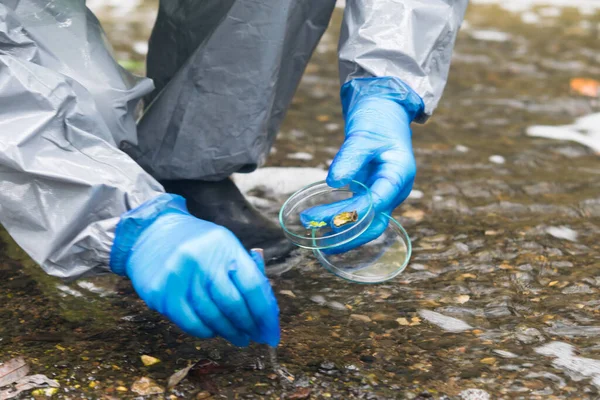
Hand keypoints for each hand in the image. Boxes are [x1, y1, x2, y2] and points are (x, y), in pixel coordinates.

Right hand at [112, 195, 278, 346]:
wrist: (152, 232)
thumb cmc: (197, 243)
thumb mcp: (225, 245)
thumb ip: (246, 271)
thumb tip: (266, 311)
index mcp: (225, 246)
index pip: (253, 286)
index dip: (266, 314)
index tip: (272, 331)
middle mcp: (202, 260)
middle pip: (234, 304)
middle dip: (249, 326)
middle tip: (255, 336)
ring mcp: (180, 277)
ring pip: (212, 316)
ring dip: (229, 332)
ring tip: (238, 337)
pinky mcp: (161, 293)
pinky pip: (189, 322)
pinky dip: (205, 331)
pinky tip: (214, 332)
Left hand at [303, 77, 422, 252]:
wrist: (385, 111)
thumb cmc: (377, 120)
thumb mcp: (363, 135)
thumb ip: (350, 158)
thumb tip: (333, 182)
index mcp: (399, 175)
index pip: (378, 202)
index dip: (356, 214)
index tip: (332, 220)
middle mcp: (395, 190)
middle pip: (375, 223)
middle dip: (348, 234)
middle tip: (319, 237)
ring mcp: (385, 193)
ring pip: (366, 222)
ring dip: (341, 229)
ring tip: (312, 227)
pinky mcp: (372, 192)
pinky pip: (358, 213)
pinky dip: (341, 220)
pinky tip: (321, 223)